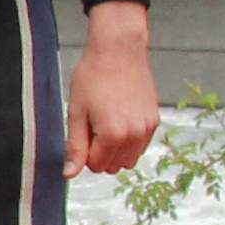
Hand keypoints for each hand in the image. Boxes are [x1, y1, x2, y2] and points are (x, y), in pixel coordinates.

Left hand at [69, 1, 158, 176]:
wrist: (118, 51)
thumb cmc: (93, 77)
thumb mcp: (77, 112)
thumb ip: (75, 146)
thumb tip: (70, 173)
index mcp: (113, 135)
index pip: (97, 166)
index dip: (85, 153)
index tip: (84, 132)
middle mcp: (135, 135)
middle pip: (114, 166)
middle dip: (101, 154)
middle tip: (94, 126)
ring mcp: (147, 128)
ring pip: (129, 159)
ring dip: (116, 150)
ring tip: (107, 122)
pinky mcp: (154, 120)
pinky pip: (140, 145)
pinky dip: (129, 140)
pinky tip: (119, 117)